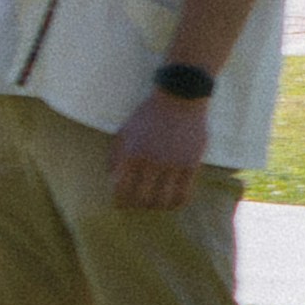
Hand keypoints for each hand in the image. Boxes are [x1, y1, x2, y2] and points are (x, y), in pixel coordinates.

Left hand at [107, 89, 208, 211]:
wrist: (180, 98)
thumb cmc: (148, 116)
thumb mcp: (124, 131)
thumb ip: (116, 156)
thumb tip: (113, 180)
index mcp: (131, 154)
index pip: (121, 190)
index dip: (120, 201)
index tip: (121, 203)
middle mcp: (151, 162)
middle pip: (141, 199)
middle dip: (137, 205)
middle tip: (139, 203)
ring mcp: (173, 164)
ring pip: (163, 201)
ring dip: (157, 206)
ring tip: (156, 202)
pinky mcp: (191, 165)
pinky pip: (184, 195)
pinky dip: (176, 203)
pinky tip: (173, 201)